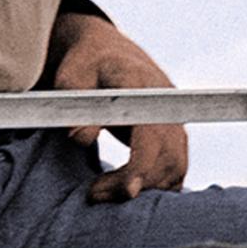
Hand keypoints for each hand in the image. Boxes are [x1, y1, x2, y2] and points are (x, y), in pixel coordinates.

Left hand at [49, 16, 189, 203]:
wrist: (106, 53)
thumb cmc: (85, 66)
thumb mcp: (71, 79)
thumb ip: (75, 105)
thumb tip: (81, 137)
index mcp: (141, 86)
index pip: (152, 133)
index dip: (143, 166)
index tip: (128, 191)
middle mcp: (166, 106)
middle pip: (166, 157)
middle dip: (133, 184)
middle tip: (94, 193)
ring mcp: (174, 121)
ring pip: (174, 168)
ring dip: (143, 188)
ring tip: (102, 190)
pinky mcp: (174, 136)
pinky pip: (176, 169)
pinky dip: (155, 186)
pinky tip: (125, 188)